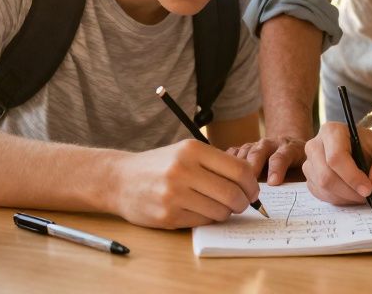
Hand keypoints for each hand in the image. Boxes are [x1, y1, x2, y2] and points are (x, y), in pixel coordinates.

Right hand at [109, 140, 260, 228]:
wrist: (119, 180)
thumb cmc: (159, 166)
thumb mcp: (185, 152)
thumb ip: (215, 163)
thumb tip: (250, 182)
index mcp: (192, 149)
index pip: (238, 170)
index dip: (251, 184)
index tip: (252, 191)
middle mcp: (183, 170)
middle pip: (233, 193)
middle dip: (243, 202)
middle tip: (241, 204)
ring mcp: (174, 194)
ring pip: (220, 211)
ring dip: (225, 212)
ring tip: (217, 206)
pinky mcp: (167, 215)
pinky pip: (203, 221)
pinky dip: (208, 219)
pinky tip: (200, 211)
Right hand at [228, 135, 306, 184]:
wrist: (290, 146)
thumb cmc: (298, 166)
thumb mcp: (305, 171)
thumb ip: (302, 181)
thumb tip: (299, 200)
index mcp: (291, 148)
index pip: (283, 155)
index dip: (277, 168)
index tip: (273, 183)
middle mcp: (272, 144)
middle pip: (260, 151)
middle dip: (254, 165)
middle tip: (249, 181)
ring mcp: (256, 145)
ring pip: (245, 150)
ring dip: (238, 165)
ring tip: (233, 182)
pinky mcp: (244, 149)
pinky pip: (233, 152)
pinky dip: (226, 161)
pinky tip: (221, 172)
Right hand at [301, 121, 371, 204]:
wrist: (363, 149)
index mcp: (332, 131)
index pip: (336, 157)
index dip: (352, 177)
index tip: (368, 190)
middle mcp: (315, 144)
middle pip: (326, 175)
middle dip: (349, 191)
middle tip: (367, 196)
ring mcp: (309, 162)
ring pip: (322, 187)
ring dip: (344, 197)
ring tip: (360, 194)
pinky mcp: (309, 177)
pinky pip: (319, 194)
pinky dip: (337, 199)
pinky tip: (349, 194)